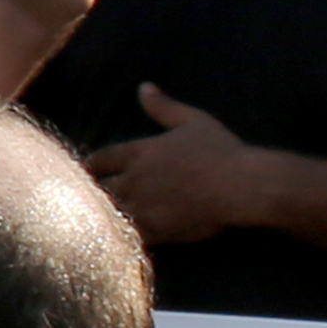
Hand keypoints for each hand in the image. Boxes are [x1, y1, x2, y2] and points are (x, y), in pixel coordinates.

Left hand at [78, 81, 277, 242]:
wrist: (241, 185)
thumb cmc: (221, 151)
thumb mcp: (193, 121)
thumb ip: (164, 106)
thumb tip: (143, 87)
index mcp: (139, 152)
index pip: (100, 159)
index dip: (90, 166)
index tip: (86, 171)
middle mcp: (133, 179)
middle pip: (98, 188)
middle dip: (93, 192)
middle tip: (85, 199)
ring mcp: (142, 206)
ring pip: (108, 213)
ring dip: (102, 215)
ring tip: (95, 220)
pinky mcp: (155, 229)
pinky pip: (126, 236)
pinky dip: (119, 237)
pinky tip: (115, 240)